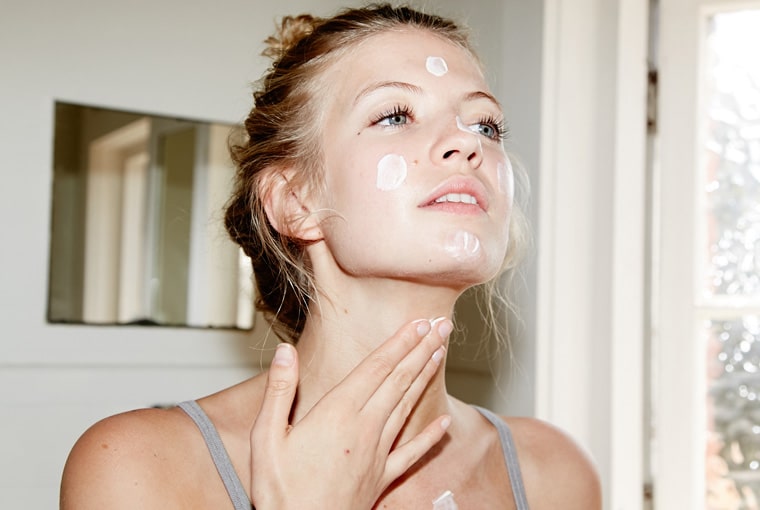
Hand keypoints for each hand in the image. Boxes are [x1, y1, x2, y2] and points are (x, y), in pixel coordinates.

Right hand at [250, 318, 451, 509]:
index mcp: (337, 414)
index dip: (400, 342)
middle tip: (442, 326)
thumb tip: (286, 352)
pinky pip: (412, 452)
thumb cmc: (280, 492)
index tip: (419, 322)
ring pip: (408, 406)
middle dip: (422, 350)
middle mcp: (364, 429)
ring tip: (441, 353)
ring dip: (426, 377)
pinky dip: (431, 436)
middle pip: (399, 380)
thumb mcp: (266, 438)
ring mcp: (377, 453)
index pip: (376, 367)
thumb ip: (279, 392)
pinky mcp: (382, 477)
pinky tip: (445, 423)